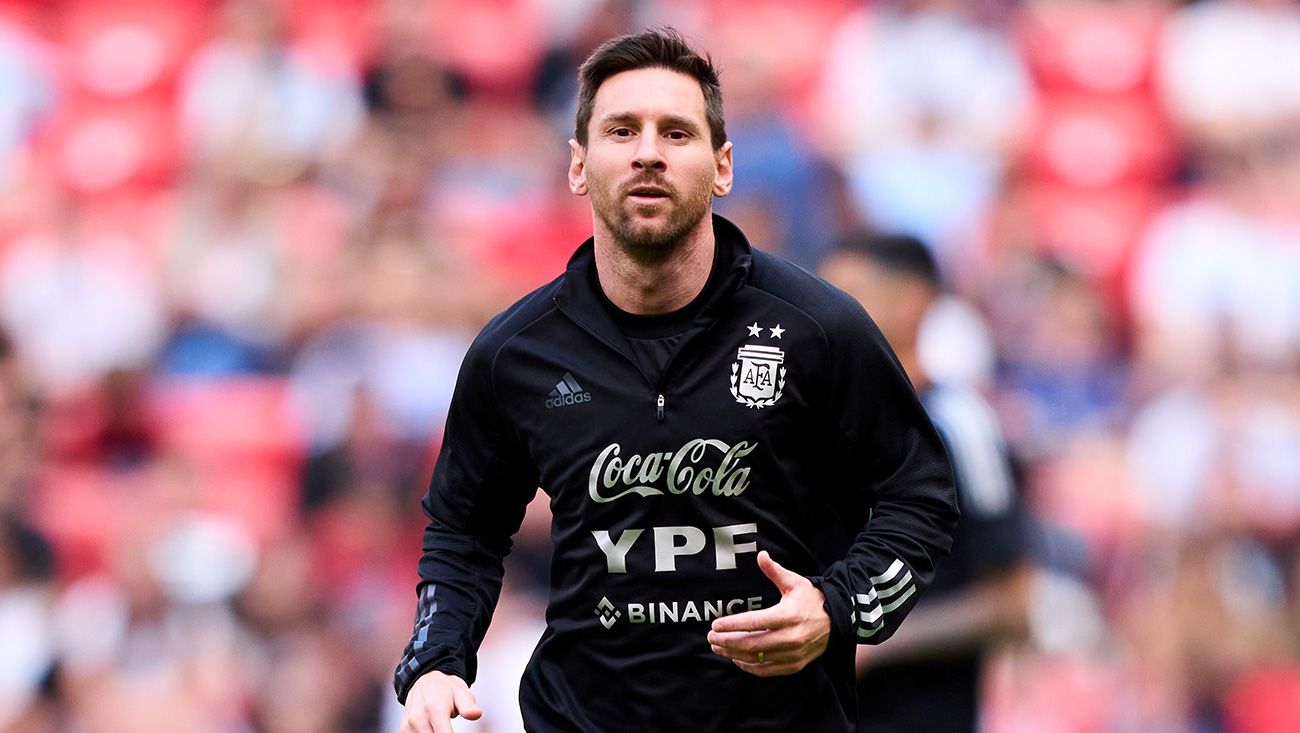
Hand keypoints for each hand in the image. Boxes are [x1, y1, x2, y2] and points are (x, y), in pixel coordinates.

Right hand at [400, 670, 482, 732]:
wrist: (424, 679)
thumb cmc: (446, 689)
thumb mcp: (461, 692)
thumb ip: (468, 706)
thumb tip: (476, 714)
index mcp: (434, 709)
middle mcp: (418, 718)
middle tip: (450, 728)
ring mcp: (408, 725)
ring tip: (442, 726)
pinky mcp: (403, 730)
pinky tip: (432, 728)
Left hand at [706, 550, 830, 676]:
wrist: (836, 620)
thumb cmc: (811, 599)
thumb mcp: (794, 582)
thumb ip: (775, 571)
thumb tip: (760, 555)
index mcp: (788, 615)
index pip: (754, 622)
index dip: (732, 625)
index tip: (715, 625)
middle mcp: (790, 637)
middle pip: (751, 643)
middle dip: (727, 641)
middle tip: (711, 638)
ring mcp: (793, 654)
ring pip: (757, 658)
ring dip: (733, 654)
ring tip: (717, 647)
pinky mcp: (795, 665)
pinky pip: (767, 670)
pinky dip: (749, 667)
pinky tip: (736, 659)